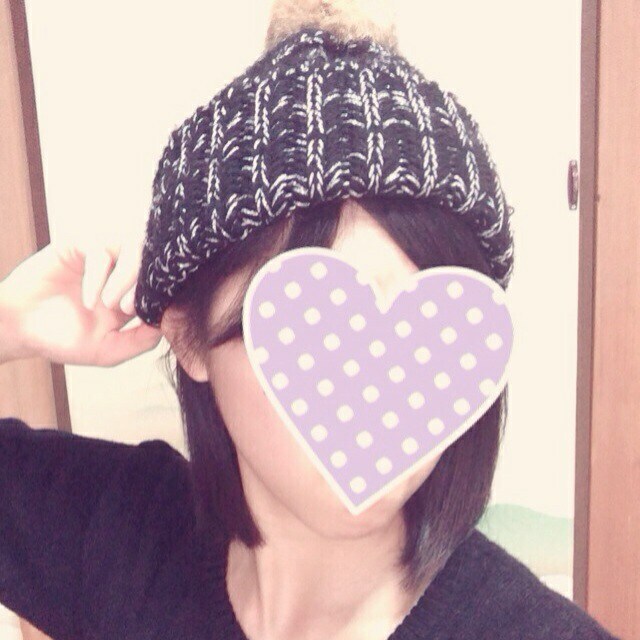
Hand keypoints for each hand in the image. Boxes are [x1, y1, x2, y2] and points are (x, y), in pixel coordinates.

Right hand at [0, 236, 162, 366]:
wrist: (19, 329)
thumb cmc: (63, 340)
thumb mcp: (108, 350)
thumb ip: (139, 341)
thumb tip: (166, 327)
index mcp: (134, 293)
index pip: (163, 283)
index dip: (164, 296)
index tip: (151, 317)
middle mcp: (122, 271)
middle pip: (152, 260)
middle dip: (146, 284)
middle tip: (128, 309)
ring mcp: (103, 256)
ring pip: (131, 248)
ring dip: (126, 277)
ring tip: (110, 305)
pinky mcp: (80, 246)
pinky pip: (100, 251)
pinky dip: (98, 276)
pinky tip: (89, 300)